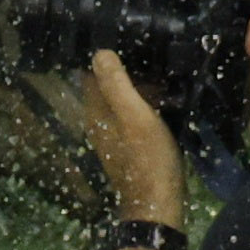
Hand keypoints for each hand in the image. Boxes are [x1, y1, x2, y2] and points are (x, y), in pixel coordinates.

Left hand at [81, 51, 185, 229]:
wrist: (156, 204)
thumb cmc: (147, 157)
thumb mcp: (135, 116)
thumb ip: (117, 86)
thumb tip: (99, 52)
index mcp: (94, 112)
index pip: (89, 76)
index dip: (104, 60)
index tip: (122, 46)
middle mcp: (97, 122)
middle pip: (105, 89)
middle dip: (123, 75)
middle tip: (147, 62)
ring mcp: (111, 137)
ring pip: (119, 104)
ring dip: (135, 92)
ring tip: (159, 82)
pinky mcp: (127, 148)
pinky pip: (130, 119)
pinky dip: (142, 109)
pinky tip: (159, 107)